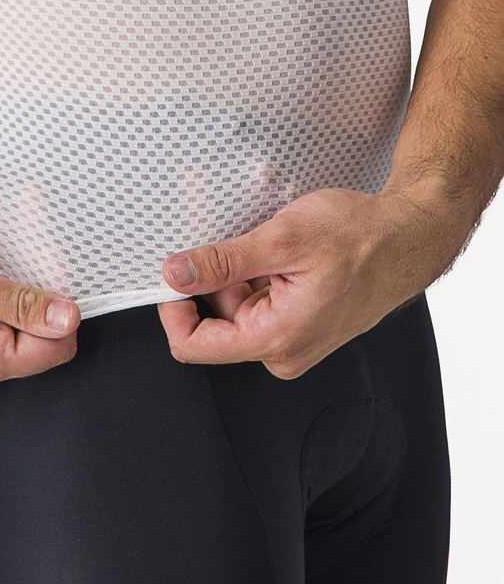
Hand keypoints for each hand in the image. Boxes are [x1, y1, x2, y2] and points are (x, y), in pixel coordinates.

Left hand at [156, 186, 459, 378]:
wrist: (409, 236)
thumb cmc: (361, 237)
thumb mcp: (280, 240)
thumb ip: (221, 262)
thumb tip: (174, 274)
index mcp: (276, 339)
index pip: (194, 346)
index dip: (173, 310)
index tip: (174, 274)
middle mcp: (282, 349)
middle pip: (215, 320)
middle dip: (213, 276)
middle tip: (226, 233)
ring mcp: (290, 337)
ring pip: (236, 304)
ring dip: (237, 268)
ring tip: (261, 236)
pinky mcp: (296, 322)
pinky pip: (257, 299)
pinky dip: (254, 270)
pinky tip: (274, 248)